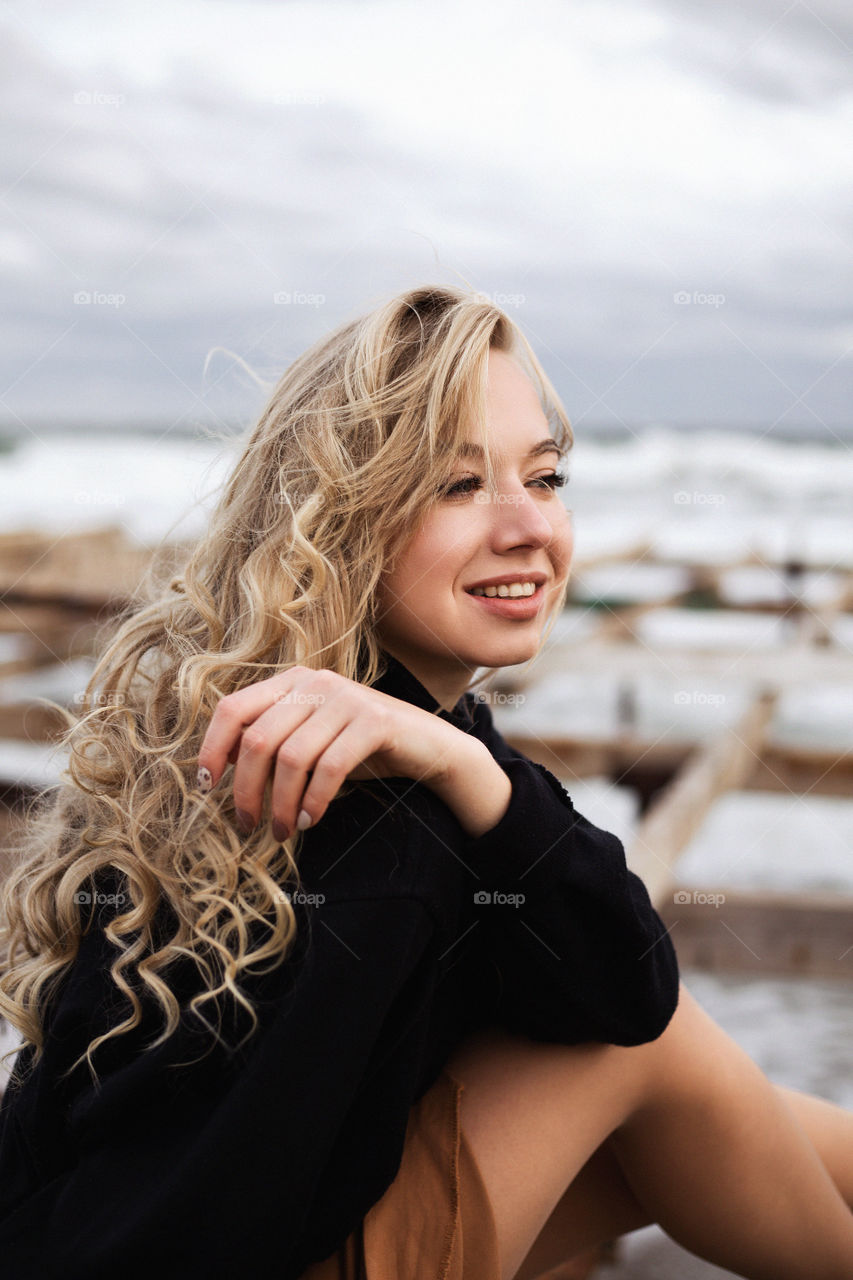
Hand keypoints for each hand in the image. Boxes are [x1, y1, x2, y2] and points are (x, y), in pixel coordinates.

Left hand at [196, 665, 470, 839]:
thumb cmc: (358, 747)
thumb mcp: (309, 738)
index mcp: (291, 682)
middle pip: (258, 739)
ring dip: (281, 804)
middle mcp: (315, 682)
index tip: (208, 786)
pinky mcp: (374, 721)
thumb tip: (218, 772)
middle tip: (248, 824)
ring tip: (283, 830)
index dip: (212, 747)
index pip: (233, 709)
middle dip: (246, 789)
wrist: (426, 745)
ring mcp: (346, 698)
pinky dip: (314, 800)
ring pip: (292, 758)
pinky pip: (330, 767)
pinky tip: (310, 820)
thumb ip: (271, 741)